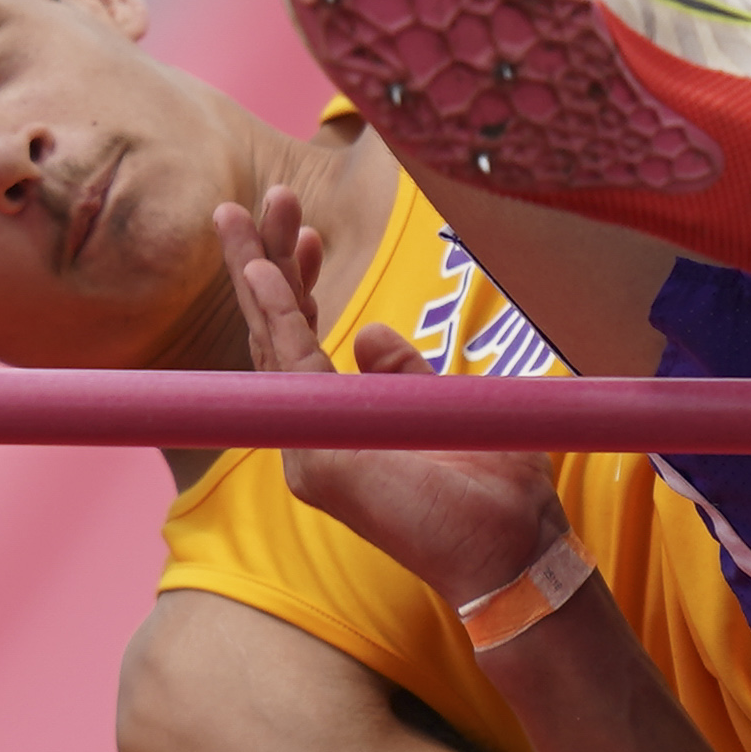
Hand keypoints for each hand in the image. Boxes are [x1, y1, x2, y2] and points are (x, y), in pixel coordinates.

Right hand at [213, 187, 567, 610]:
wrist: (509, 551)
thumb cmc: (493, 496)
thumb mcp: (444, 409)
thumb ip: (403, 375)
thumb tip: (372, 333)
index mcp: (344, 422)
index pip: (306, 342)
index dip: (302, 283)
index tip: (309, 232)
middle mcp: (314, 435)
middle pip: (278, 334)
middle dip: (270, 261)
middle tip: (270, 199)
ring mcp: (308, 448)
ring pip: (271, 341)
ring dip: (257, 270)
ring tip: (241, 209)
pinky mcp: (316, 456)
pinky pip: (289, 368)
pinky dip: (274, 312)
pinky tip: (258, 268)